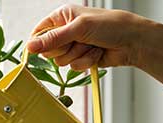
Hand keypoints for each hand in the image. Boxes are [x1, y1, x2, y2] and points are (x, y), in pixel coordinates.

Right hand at [26, 4, 149, 70]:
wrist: (133, 42)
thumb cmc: (111, 26)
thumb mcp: (79, 28)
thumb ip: (53, 39)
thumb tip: (29, 47)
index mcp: (63, 16)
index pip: (39, 32)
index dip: (39, 43)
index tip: (43, 49)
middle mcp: (66, 30)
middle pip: (48, 50)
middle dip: (65, 49)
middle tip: (79, 41)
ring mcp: (74, 45)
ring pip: (61, 61)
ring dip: (78, 55)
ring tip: (91, 45)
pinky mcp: (81, 58)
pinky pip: (73, 67)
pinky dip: (86, 61)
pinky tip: (96, 53)